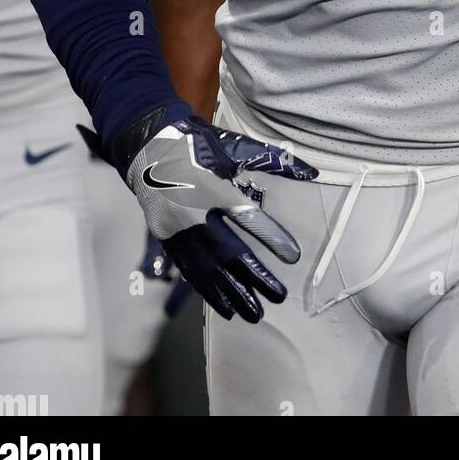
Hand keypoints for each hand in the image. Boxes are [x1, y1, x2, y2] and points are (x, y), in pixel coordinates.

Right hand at [123, 114, 317, 322]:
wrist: (148, 148)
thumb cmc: (197, 146)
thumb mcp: (234, 146)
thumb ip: (272, 161)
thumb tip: (310, 171)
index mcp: (211, 186)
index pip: (245, 215)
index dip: (270, 236)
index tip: (292, 256)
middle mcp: (192, 212)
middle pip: (227, 251)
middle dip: (253, 277)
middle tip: (279, 296)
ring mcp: (177, 230)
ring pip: (207, 268)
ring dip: (232, 293)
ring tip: (255, 313)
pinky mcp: (167, 241)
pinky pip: (190, 271)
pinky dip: (208, 291)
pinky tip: (225, 308)